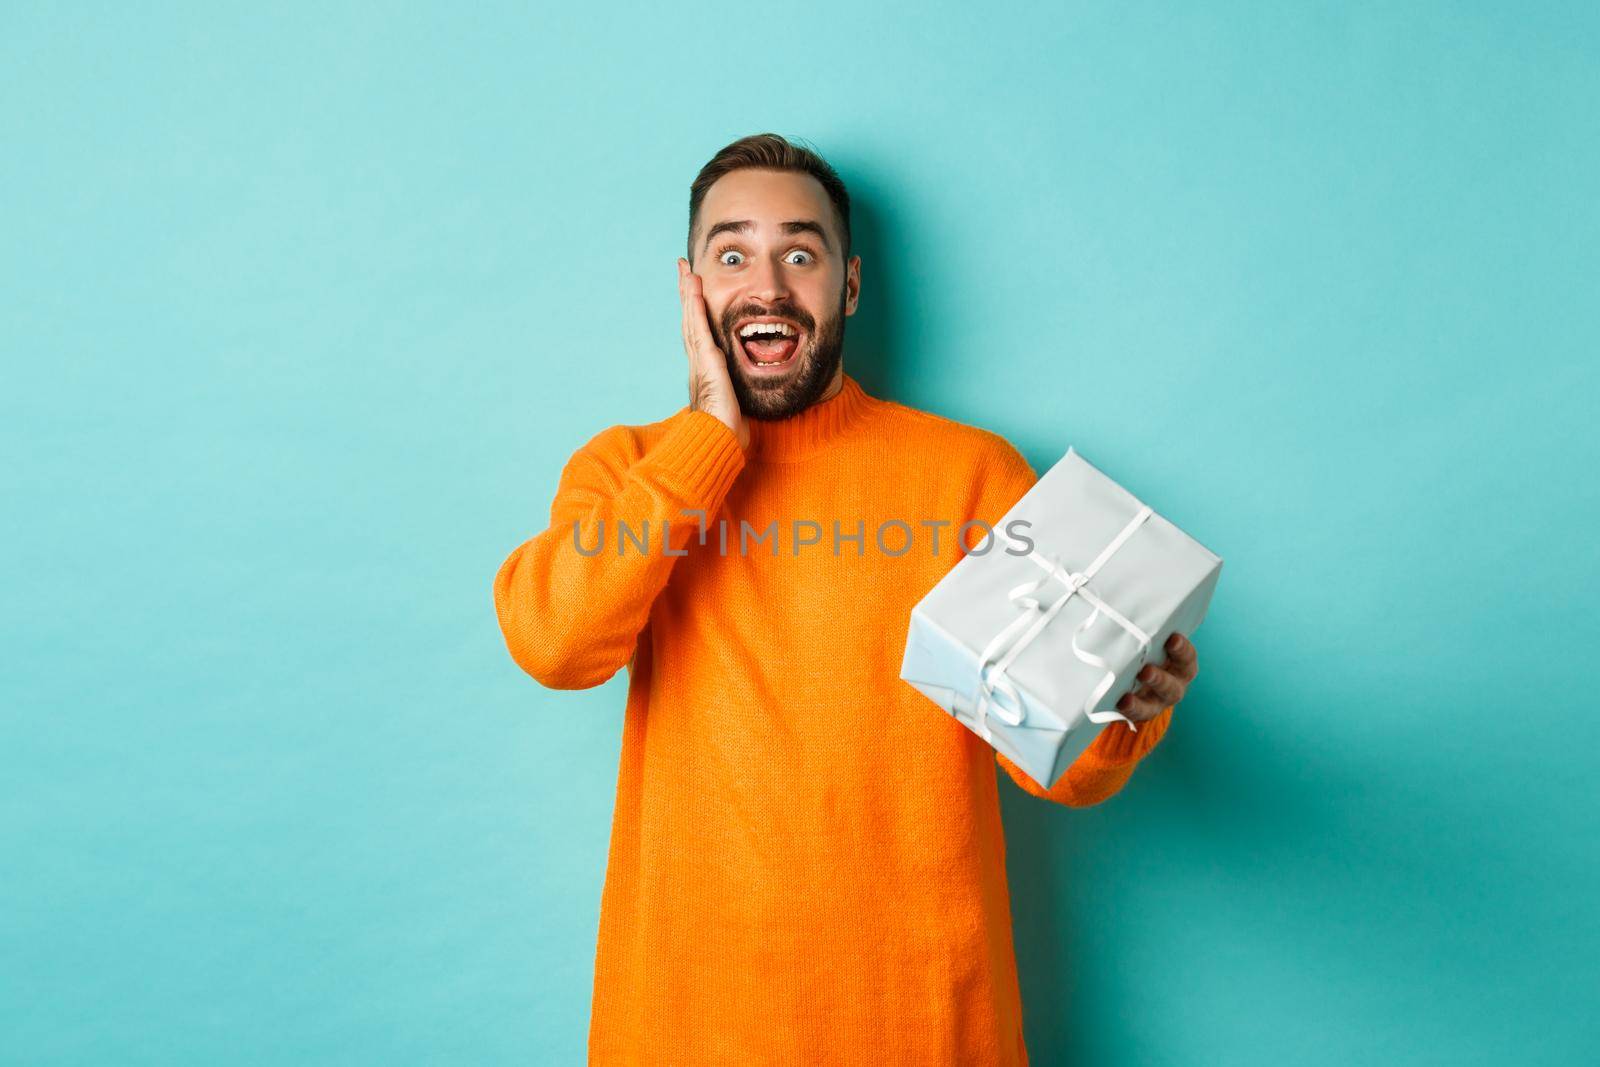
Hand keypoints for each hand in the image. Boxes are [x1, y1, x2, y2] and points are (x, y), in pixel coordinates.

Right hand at [678, 257, 748, 451]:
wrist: (717, 443)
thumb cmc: (725, 432)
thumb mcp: (731, 405)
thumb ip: (732, 394)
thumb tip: (736, 395)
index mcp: (704, 370)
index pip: (699, 333)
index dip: (695, 310)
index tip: (693, 290)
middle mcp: (698, 362)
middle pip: (690, 320)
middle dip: (686, 294)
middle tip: (683, 269)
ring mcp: (700, 361)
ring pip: (692, 320)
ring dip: (688, 294)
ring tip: (686, 270)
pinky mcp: (707, 362)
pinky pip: (700, 329)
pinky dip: (696, 308)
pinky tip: (695, 290)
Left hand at [1116, 632, 1198, 723]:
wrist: (1135, 684)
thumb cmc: (1142, 653)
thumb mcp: (1148, 643)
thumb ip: (1143, 628)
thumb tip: (1126, 593)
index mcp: (1180, 664)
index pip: (1186, 657)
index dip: (1181, 649)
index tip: (1172, 638)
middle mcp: (1175, 683)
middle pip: (1175, 682)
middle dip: (1162, 676)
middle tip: (1147, 669)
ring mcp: (1159, 701)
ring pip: (1158, 701)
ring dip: (1145, 697)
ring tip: (1130, 693)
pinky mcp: (1142, 712)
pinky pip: (1138, 714)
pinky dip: (1130, 709)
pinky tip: (1120, 702)